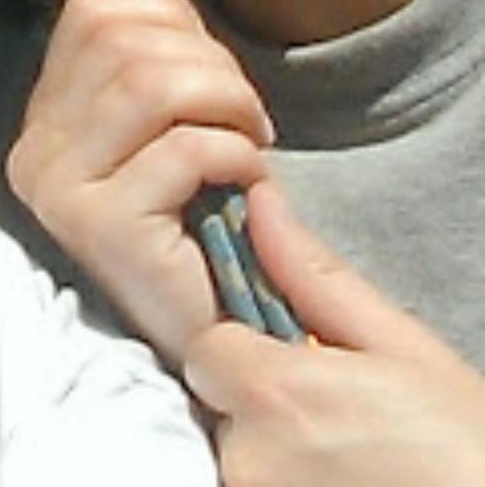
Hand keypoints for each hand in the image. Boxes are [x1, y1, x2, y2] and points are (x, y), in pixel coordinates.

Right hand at [6, 0, 271, 361]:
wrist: (228, 327)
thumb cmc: (206, 217)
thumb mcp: (175, 113)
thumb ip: (153, 40)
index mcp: (41, 119)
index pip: (91, 14)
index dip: (167, 19)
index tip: (212, 67)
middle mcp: (33, 151)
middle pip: (124, 42)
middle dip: (209, 62)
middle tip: (247, 112)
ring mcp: (60, 191)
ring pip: (151, 85)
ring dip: (228, 101)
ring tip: (254, 138)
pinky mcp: (104, 228)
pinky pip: (184, 149)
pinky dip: (238, 154)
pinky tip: (251, 182)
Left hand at [186, 181, 484, 484]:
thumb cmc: (467, 450)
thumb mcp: (404, 352)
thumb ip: (314, 279)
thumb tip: (261, 207)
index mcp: (275, 393)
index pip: (207, 349)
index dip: (247, 350)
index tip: (297, 364)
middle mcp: (250, 456)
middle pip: (220, 405)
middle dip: (264, 402)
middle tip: (337, 416)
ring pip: (239, 453)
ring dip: (278, 450)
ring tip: (349, 453)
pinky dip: (287, 480)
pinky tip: (346, 479)